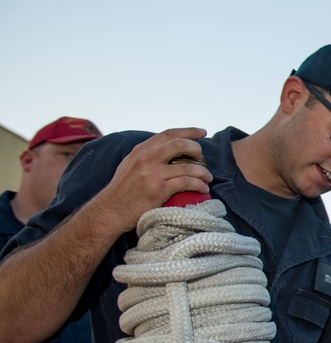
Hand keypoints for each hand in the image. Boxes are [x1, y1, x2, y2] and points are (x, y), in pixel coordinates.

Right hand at [98, 128, 212, 235]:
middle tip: (203, 158)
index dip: (188, 131)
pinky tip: (203, 188)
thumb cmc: (122, 191)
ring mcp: (153, 174)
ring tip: (208, 178)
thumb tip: (164, 151)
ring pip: (187, 166)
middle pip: (180, 144)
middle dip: (196, 149)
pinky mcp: (159, 190)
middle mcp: (146, 158)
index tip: (202, 132)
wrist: (109, 211)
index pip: (168, 134)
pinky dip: (199, 184)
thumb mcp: (129, 165)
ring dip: (203, 172)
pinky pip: (186, 183)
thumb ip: (145, 156)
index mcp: (140, 150)